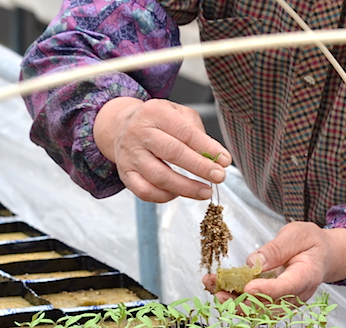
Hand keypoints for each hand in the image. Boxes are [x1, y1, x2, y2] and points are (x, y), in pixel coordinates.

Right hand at [94, 97, 231, 202]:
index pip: (185, 132)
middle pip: (172, 153)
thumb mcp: (177, 113)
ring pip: (159, 176)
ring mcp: (131, 155)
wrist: (120, 127)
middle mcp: (139, 133)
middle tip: (219, 177)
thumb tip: (214, 156)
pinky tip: (179, 194)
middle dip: (200, 167)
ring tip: (205, 192)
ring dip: (186, 187)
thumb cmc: (157, 122)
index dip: (207, 148)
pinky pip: (145, 191)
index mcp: (155, 113)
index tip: (225, 160)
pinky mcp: (125, 174)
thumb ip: (196, 131)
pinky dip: (165, 197)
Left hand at [203, 222, 345, 302]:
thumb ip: (277, 248)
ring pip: (256, 309)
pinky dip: (233, 296)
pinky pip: (252, 304)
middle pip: (267, 306)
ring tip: (210, 285)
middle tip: (218, 290)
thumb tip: (253, 262)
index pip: (286, 288)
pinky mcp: (272, 302)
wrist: (322, 257)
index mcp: (307, 276)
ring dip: (231, 300)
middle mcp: (295, 296)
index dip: (267, 290)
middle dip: (240, 300)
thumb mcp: (297, 234)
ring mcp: (284, 302)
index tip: (248, 288)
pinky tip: (215, 286)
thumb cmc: (311, 243)